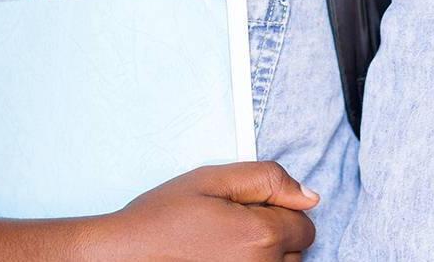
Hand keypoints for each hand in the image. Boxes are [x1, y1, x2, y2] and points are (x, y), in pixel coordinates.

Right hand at [74, 161, 319, 261]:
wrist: (125, 255)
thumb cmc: (162, 218)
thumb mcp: (213, 180)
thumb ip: (268, 180)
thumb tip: (308, 196)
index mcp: (260, 236)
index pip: (306, 227)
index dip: (282, 213)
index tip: (251, 211)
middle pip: (296, 252)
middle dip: (275, 237)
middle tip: (233, 228)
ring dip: (263, 257)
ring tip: (224, 247)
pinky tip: (221, 259)